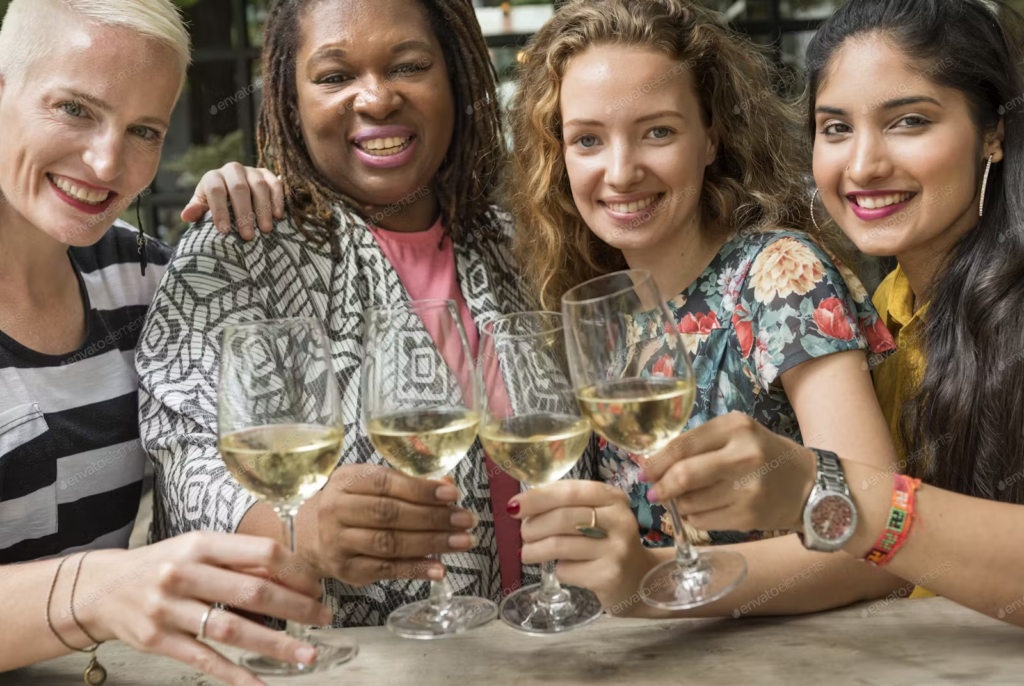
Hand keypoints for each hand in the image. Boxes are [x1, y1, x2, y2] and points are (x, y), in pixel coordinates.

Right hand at [81, 532, 331, 685]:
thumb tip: (292, 577)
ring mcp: (169, 609)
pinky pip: (205, 660)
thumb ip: (240, 562)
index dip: (295, 571)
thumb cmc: (163, 565)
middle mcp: (184, 573)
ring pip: (232, 630)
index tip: (316, 586)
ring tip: (308, 654)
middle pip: (252, 592)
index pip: (261, 554)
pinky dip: (235, 676)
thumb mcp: (198, 550)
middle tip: (324, 617)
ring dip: (275, 645)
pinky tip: (260, 685)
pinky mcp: (158, 640)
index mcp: (201, 544)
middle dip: (296, 607)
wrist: (102, 588)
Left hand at [181, 162, 283, 239]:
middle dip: (244, 213)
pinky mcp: (267, 174)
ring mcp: (251, 170)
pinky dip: (277, 199)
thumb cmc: (216, 203)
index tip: (225, 231)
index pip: (216, 191)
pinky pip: (275, 183)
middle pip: (239, 188)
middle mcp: (232, 170)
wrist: (232, 191)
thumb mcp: (204, 207)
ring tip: (266, 229)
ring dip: (263, 209)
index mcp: (213, 177)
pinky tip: (278, 216)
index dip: (220, 211)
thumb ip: (196, 211)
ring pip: (259, 186)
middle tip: (248, 236)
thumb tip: (186, 215)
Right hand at [304, 464, 479, 586]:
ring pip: (389, 543)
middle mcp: (336, 510)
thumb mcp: (370, 484)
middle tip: (466, 520)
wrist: (309, 535)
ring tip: (462, 542)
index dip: (421, 489)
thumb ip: (407, 484)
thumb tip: (448, 485)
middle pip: (389, 514)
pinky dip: (415, 570)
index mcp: (346, 480)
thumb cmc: (351, 504)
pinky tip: (439, 568)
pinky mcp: (346, 570)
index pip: (386, 482)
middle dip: (433, 517)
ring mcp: (339, 542)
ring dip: (431, 544)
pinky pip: (385, 570)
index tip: (452, 493)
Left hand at [509, 480, 659, 615]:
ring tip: (527, 553)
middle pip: (563, 518)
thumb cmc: (608, 542)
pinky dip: (557, 569)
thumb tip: (522, 506)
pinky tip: (562, 568)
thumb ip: (568, 505)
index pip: (569, 491)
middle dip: (533, 526)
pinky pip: (567, 569)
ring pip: (560, 545)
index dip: (538, 498)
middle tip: (523, 534)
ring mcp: (616, 549)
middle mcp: (619, 520)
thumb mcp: (598, 515)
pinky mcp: (608, 576)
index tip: (514, 506)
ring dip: (535, 550)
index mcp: (613, 498)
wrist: (640, 580)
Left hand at [641, 412, 816, 532]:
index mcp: (735, 427)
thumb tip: (654, 465)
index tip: (643, 471)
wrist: (810, 486)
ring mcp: (747, 489)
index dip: (656, 462)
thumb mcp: (737, 435)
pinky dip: (694, 517)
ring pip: (690, 502)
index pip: (682, 445)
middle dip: (662, 487)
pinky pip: (702, 521)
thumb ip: (699, 444)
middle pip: (684, 476)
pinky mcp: (748, 516)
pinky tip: (705, 509)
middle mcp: (743, 455)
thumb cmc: (765, 455)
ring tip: (688, 499)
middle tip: (654, 492)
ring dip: (679, 504)